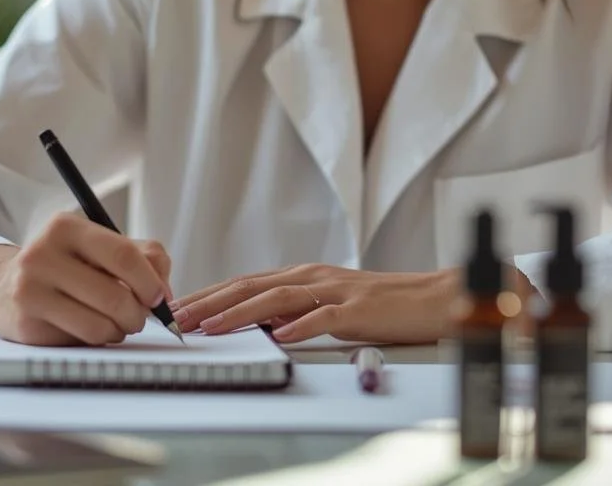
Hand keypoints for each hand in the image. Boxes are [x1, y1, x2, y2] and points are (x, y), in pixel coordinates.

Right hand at [0, 212, 172, 345]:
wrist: (5, 288)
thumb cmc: (67, 267)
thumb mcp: (100, 248)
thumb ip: (144, 257)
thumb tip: (165, 294)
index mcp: (65, 227)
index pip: (123, 255)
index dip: (150, 282)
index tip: (159, 297)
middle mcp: (42, 253)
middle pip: (117, 296)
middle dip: (139, 313)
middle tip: (139, 316)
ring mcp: (30, 288)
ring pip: (103, 323)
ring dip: (121, 329)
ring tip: (116, 322)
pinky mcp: (27, 321)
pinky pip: (85, 338)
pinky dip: (101, 338)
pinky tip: (95, 329)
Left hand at [171, 264, 456, 344]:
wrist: (431, 298)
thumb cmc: (380, 306)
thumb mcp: (328, 307)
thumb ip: (295, 312)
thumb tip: (257, 325)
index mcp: (304, 276)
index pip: (246, 283)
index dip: (211, 294)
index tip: (181, 309)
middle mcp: (313, 277)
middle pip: (253, 286)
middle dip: (212, 301)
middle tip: (180, 317)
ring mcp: (336, 290)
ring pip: (279, 298)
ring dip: (241, 312)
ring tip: (213, 326)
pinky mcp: (359, 308)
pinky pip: (325, 317)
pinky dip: (300, 326)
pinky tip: (280, 336)